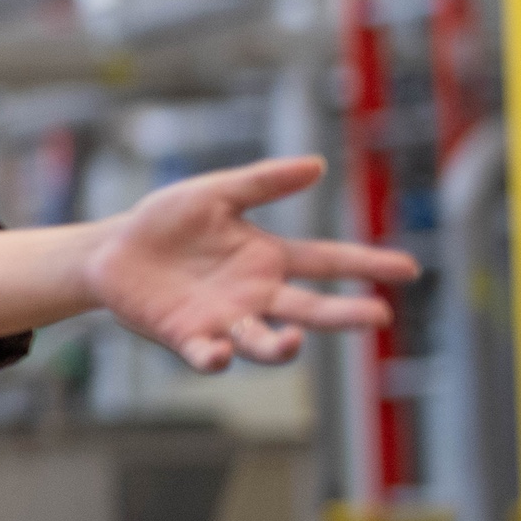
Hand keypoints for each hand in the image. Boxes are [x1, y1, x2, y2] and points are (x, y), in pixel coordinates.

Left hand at [82, 155, 415, 373]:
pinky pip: (208, 353)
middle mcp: (255, 295)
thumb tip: (317, 165)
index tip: (408, 268)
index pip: (327, 261)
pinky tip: (219, 351)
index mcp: (267, 258)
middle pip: (310, 308)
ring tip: (291, 341)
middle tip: (378, 316)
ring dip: (280, 346)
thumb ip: (262, 182)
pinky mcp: (188, 336)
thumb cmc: (165, 221)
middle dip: (344, 314)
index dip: (368, 264)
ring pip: (263, 340)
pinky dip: (215, 356)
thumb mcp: (215, 192)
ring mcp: (224, 319)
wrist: (112, 251)